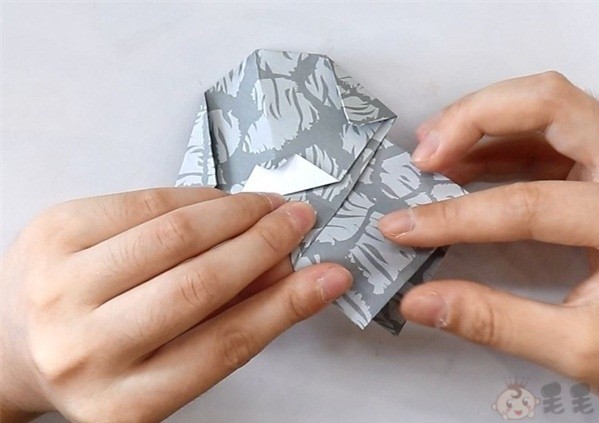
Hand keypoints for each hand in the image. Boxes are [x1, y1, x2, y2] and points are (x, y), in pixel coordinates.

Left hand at [0, 188, 351, 421]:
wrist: (12, 344)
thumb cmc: (98, 365)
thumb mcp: (164, 372)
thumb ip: (230, 326)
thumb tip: (296, 277)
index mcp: (123, 403)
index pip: (225, 345)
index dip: (287, 304)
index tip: (328, 276)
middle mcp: (85, 349)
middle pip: (199, 284)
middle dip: (263, 244)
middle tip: (298, 223)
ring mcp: (60, 285)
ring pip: (173, 233)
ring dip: (234, 212)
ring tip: (266, 208)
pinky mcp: (52, 231)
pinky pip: (142, 200)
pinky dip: (193, 197)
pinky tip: (218, 202)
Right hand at [379, 72, 598, 421]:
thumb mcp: (578, 350)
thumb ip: (494, 321)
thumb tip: (420, 301)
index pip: (531, 201)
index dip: (456, 214)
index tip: (403, 226)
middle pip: (552, 104)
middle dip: (475, 118)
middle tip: (422, 156)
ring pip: (551, 107)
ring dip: (485, 119)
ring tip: (432, 152)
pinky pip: (552, 135)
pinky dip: (501, 141)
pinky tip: (463, 164)